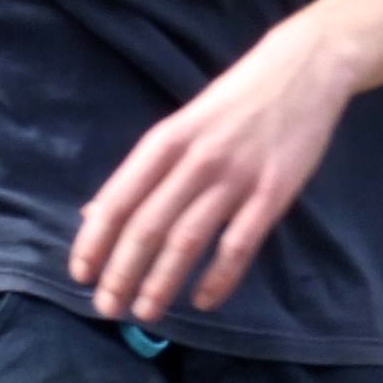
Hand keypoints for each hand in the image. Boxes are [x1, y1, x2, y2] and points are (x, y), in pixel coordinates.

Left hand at [71, 18, 356, 326]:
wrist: (302, 70)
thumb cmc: (233, 102)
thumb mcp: (180, 127)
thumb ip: (142, 171)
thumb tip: (94, 214)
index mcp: (165, 141)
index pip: (118, 199)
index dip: (95, 241)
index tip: (80, 275)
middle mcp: (195, 160)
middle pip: (147, 226)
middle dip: (122, 272)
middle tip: (107, 308)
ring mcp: (236, 178)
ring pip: (188, 240)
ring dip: (162, 282)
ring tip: (146, 312)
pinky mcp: (273, 194)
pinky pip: (239, 245)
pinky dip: (219, 278)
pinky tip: (204, 301)